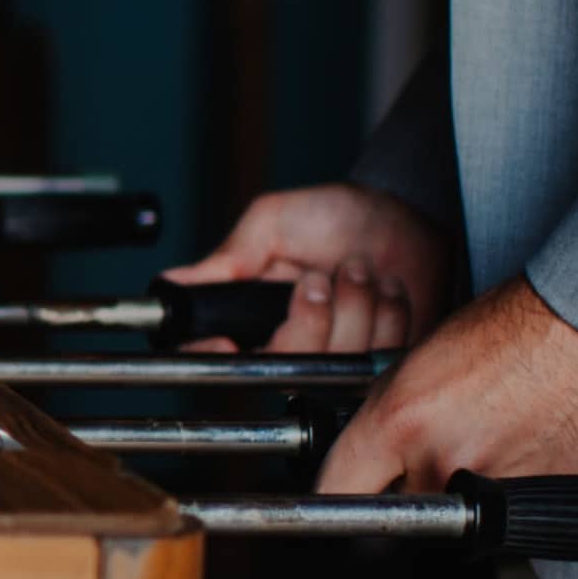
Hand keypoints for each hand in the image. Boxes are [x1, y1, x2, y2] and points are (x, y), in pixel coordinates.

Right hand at [166, 182, 450, 353]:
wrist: (403, 217)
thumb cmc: (337, 216)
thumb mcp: (272, 221)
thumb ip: (229, 256)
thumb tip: (174, 283)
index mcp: (251, 316)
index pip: (212, 357)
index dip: (215, 355)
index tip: (227, 340)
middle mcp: (290, 343)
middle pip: (282, 362)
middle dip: (310, 315)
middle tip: (321, 277)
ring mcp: (335, 358)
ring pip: (334, 360)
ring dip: (356, 305)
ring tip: (360, 273)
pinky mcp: (378, 362)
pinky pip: (379, 357)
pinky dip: (389, 314)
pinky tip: (386, 291)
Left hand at [316, 277, 577, 495]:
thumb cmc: (512, 326)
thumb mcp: (420, 360)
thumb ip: (387, 415)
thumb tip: (366, 452)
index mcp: (400, 422)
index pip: (335, 489)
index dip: (332, 493)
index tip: (334, 496)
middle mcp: (442, 463)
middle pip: (401, 508)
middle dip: (408, 485)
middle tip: (439, 444)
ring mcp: (496, 489)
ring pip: (459, 513)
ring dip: (466, 487)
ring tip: (494, 433)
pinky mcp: (545, 503)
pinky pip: (513, 512)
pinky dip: (515, 486)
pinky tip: (528, 442)